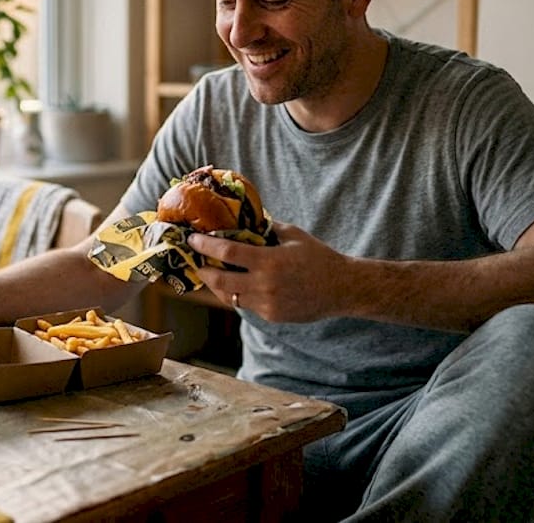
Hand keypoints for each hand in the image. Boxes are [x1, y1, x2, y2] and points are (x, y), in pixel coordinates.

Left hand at [187, 221, 350, 321]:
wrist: (342, 289)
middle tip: (195, 262)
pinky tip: (236, 285)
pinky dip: (238, 294)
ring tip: (211, 274)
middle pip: (219, 280)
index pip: (227, 251)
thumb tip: (244, 218)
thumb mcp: (293, 235)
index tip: (192, 239)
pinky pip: (246, 305)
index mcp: (269, 261)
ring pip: (229, 296)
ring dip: (217, 285)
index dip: (205, 245)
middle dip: (203, 270)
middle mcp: (264, 285)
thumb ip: (266, 228)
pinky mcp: (271, 316)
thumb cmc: (318, 257)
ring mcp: (267, 303)